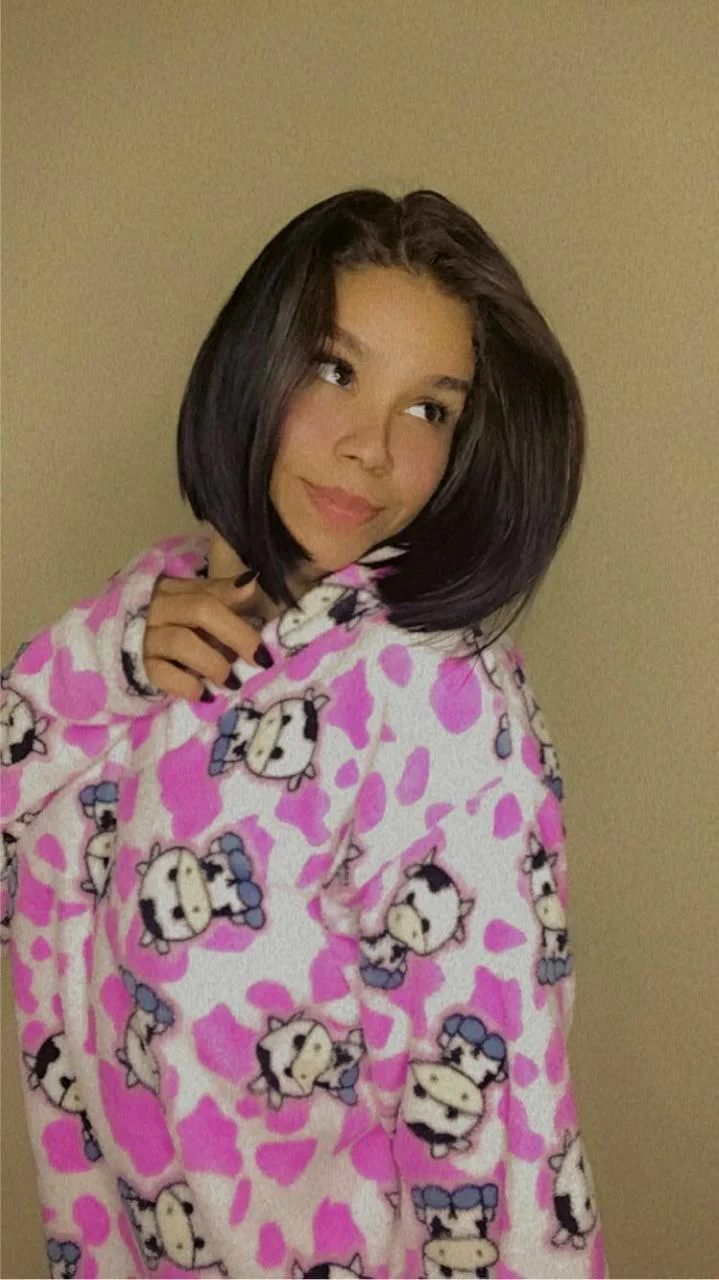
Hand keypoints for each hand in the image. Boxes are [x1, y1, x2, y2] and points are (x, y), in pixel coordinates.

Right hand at [143, 572, 273, 700]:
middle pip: (201, 610)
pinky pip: (162, 674)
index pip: (208, 590)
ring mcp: (143, 636)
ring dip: (214, 664)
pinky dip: (188, 686)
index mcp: (170, 589)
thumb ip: (218, 596)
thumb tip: (251, 582)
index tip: (261, 616)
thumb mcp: (186, 607)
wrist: (111, 654)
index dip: (238, 601)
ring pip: (183, 642)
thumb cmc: (162, 628)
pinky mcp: (135, 665)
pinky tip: (205, 695)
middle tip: (261, 660)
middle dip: (237, 635)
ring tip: (231, 681)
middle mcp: (155, 607)